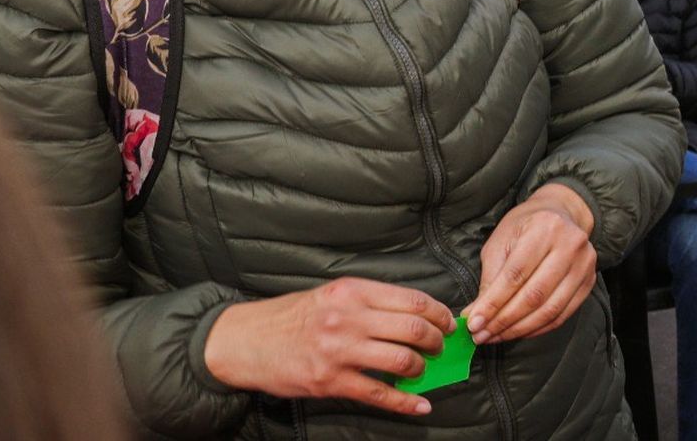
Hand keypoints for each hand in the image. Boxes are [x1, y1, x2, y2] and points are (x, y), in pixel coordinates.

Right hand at [202, 278, 455, 416]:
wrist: (247, 341)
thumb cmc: (293, 316)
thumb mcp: (333, 294)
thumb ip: (371, 302)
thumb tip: (416, 315)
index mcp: (353, 291)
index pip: (413, 300)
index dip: (439, 314)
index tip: (449, 323)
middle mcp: (348, 318)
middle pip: (413, 329)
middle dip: (436, 341)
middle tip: (440, 346)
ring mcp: (339, 351)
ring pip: (401, 361)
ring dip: (421, 368)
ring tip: (423, 369)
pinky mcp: (330, 382)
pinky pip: (379, 393)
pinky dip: (405, 402)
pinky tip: (420, 405)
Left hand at [463, 184, 596, 345]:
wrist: (560, 213)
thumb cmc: (525, 226)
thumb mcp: (501, 242)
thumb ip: (491, 279)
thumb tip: (476, 316)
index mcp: (545, 228)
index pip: (516, 274)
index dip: (493, 302)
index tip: (474, 323)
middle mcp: (570, 245)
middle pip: (534, 295)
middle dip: (503, 320)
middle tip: (481, 335)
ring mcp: (584, 265)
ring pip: (549, 310)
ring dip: (519, 329)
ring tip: (495, 336)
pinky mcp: (589, 282)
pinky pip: (562, 315)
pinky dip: (537, 329)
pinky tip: (518, 332)